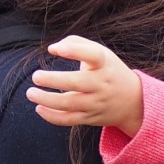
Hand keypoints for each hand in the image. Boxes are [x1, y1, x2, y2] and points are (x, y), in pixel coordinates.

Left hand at [25, 35, 144, 137]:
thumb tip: (53, 48)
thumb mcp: (100, 52)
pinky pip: (69, 120)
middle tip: (35, 76)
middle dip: (53, 80)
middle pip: (76, 83)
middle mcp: (101, 84)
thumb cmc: (108, 70)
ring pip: (69, 104)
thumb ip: (76, 43)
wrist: (133, 101)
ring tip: (30, 92)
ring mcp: (96, 103)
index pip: (92, 55)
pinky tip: (39, 108)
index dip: (74, 51)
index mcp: (104, 64)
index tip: (54, 49)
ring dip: (47, 100)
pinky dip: (52, 116)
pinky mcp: (90, 118)